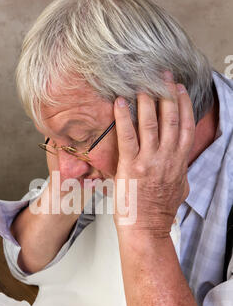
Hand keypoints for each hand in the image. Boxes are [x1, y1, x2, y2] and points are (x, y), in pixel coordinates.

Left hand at [113, 72, 194, 235]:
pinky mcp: (131, 166)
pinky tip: (119, 103)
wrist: (146, 229)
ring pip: (150, 123)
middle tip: (161, 75)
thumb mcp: (178, 189)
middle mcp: (167, 158)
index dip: (184, 105)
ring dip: (146, 100)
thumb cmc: (158, 212)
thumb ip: (179, 172)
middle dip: (166, 93)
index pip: (186, 127)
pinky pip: (126, 136)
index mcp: (178, 162)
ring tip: (141, 83)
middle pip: (170, 119)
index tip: (179, 89)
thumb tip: (179, 163)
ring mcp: (149, 161)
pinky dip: (123, 117)